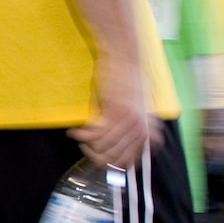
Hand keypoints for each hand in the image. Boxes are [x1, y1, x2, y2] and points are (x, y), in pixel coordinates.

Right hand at [71, 55, 160, 169]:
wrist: (125, 59)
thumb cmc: (127, 83)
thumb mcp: (136, 112)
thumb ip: (132, 132)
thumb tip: (118, 156)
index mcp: (148, 133)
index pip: (127, 162)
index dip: (109, 163)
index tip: (97, 157)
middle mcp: (140, 131)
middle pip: (113, 159)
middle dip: (94, 155)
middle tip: (84, 146)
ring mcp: (129, 123)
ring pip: (102, 148)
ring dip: (86, 146)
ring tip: (79, 138)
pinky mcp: (114, 113)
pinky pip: (93, 135)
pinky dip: (81, 136)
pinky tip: (75, 132)